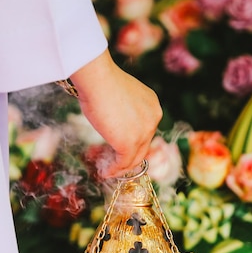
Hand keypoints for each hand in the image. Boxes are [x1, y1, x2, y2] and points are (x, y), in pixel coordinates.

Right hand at [70, 50, 161, 177]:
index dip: (135, 142)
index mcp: (153, 106)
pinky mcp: (129, 144)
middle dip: (130, 157)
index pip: (146, 130)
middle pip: (143, 146)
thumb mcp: (120, 96)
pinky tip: (105, 173)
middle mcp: (154, 119)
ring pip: (135, 157)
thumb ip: (124, 111)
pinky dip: (115, 170)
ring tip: (110, 171)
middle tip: (116, 163)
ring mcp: (143, 133)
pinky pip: (124, 163)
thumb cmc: (101, 82)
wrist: (98, 80)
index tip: (121, 148)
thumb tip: (113, 120)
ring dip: (122, 166)